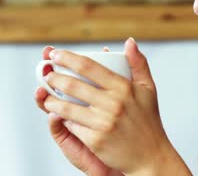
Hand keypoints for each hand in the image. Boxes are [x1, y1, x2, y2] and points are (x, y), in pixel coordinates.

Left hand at [42, 38, 185, 174]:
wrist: (151, 155)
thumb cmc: (148, 120)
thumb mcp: (148, 88)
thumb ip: (138, 64)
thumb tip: (129, 42)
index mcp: (124, 88)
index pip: (89, 67)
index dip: (68, 58)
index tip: (55, 54)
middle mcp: (113, 104)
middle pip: (73, 85)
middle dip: (54, 77)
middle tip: (46, 73)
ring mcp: (103, 122)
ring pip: (67, 107)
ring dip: (51, 100)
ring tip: (47, 95)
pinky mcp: (96, 140)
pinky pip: (72, 125)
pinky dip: (63, 119)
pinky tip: (58, 114)